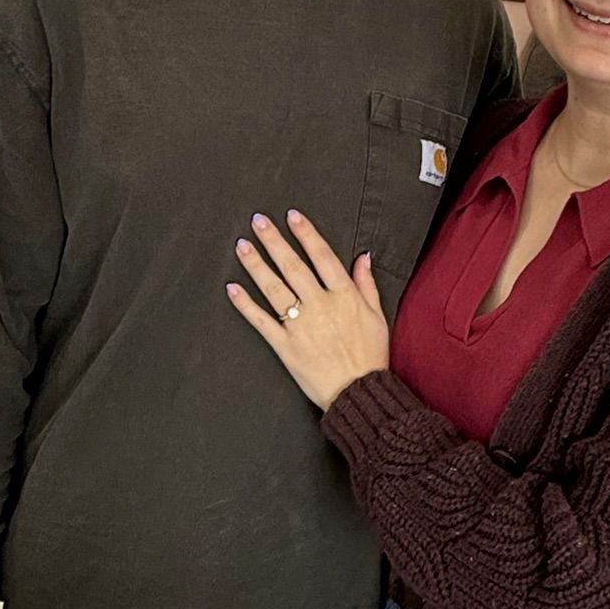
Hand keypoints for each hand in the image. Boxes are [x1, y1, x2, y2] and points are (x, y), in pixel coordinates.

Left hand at [227, 210, 389, 412]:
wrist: (358, 392)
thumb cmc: (370, 356)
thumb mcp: (377, 316)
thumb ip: (366, 284)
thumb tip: (363, 256)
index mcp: (344, 296)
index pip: (322, 257)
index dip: (306, 234)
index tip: (292, 216)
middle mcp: (320, 306)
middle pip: (292, 266)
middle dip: (273, 241)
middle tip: (258, 222)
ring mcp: (300, 325)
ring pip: (273, 288)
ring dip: (255, 265)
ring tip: (242, 246)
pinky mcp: (285, 346)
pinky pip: (261, 321)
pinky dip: (245, 305)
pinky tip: (232, 288)